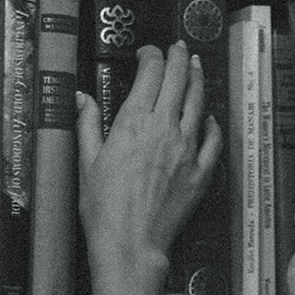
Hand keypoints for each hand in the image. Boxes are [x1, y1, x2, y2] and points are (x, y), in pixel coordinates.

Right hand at [77, 41, 221, 294]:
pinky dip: (212, 122)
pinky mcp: (201, 172)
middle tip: (176, 48)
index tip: (146, 54)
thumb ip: (87, 124)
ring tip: (194, 66)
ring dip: (197, 79)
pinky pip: (214, 139)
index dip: (150, 55)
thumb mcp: (87, 162)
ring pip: (199, 101)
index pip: (150, 71)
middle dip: (177, 57)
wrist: (131, 245)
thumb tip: (80, 97)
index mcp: (135, 121)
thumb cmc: (104, 209)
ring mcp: (187, 149)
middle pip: (179, 78)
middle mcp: (165, 128)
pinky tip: (209, 116)